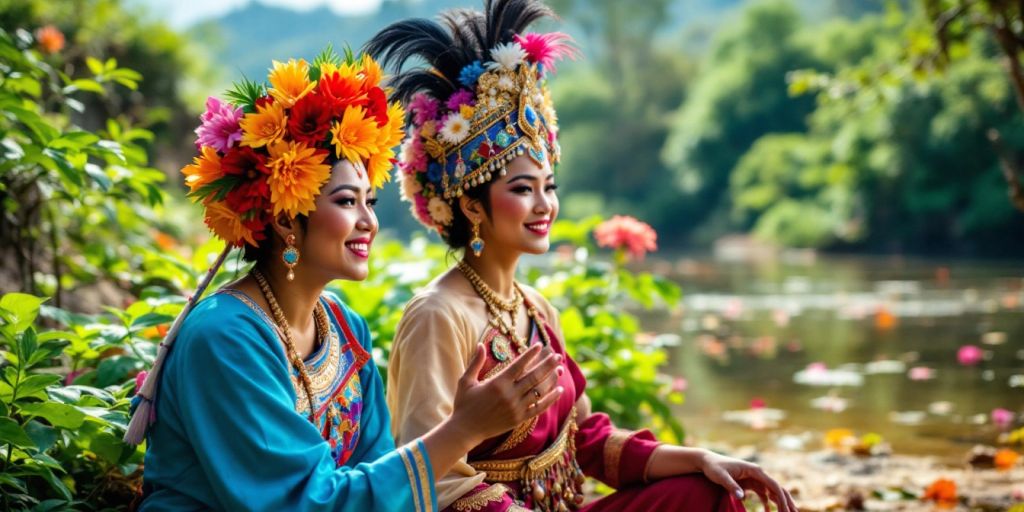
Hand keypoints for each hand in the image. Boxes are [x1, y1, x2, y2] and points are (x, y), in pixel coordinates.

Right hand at [448, 344, 563, 444]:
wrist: (466, 430)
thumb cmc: (464, 404)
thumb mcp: (466, 381)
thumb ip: (475, 362)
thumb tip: (480, 344)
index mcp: (497, 383)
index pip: (519, 365)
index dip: (530, 354)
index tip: (539, 346)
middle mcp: (510, 395)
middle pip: (534, 376)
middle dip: (547, 364)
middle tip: (557, 355)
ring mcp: (516, 408)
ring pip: (539, 391)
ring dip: (551, 379)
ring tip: (560, 369)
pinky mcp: (519, 419)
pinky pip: (539, 407)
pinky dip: (550, 398)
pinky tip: (559, 390)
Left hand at [698, 450, 796, 511]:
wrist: (707, 461)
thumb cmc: (714, 467)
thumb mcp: (721, 477)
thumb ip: (732, 487)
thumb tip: (743, 498)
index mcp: (754, 470)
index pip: (773, 484)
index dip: (781, 498)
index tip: (786, 510)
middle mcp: (757, 473)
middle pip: (776, 488)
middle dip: (786, 501)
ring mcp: (754, 478)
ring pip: (771, 491)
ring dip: (779, 502)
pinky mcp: (749, 483)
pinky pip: (762, 494)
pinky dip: (767, 503)